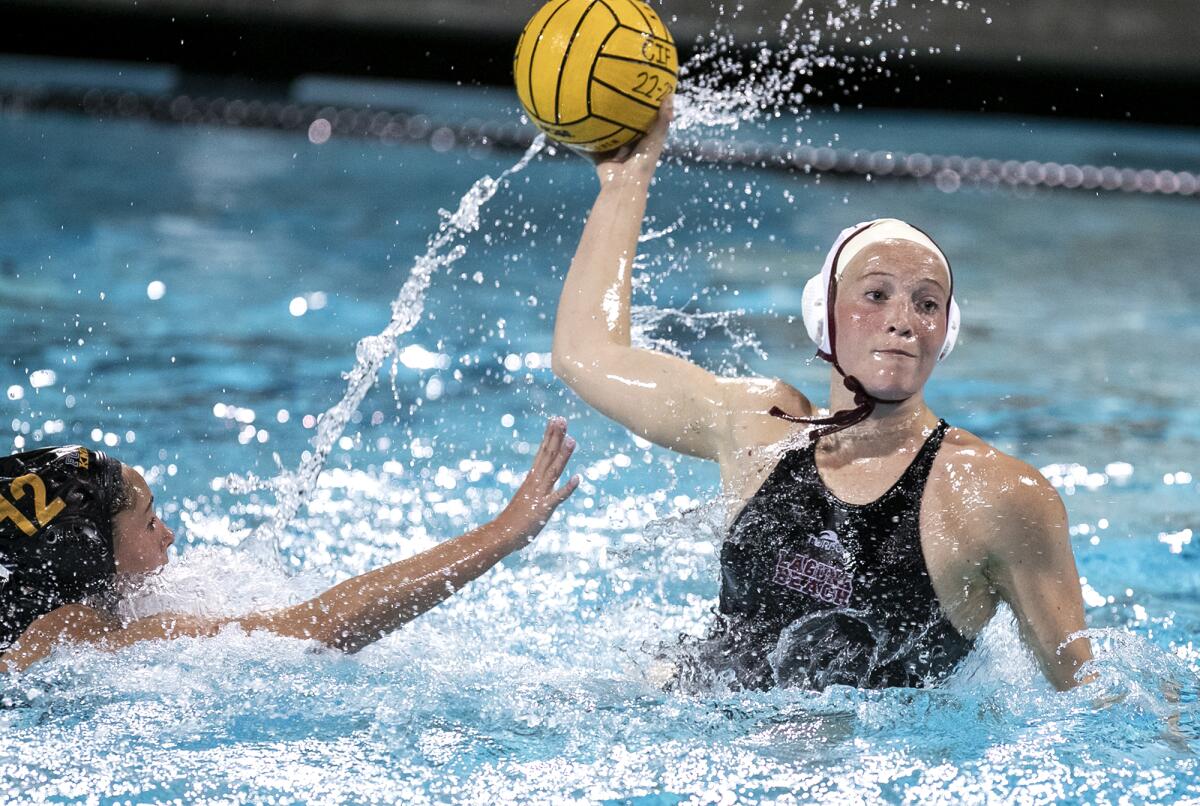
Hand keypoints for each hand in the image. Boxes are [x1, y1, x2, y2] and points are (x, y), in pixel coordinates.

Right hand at [500, 416, 579, 544]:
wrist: (501, 534)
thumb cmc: (514, 519)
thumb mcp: (526, 497)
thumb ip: (534, 487)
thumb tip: (538, 478)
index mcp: (532, 478)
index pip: (542, 452)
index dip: (550, 436)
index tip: (555, 420)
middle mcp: (536, 482)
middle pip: (547, 455)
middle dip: (556, 437)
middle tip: (562, 419)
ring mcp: (540, 494)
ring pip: (554, 471)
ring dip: (563, 456)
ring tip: (572, 440)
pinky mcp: (544, 508)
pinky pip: (558, 497)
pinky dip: (567, 488)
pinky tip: (578, 478)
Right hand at [590, 94, 673, 186]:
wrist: (623, 184)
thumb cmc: (643, 162)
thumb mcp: (656, 138)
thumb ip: (662, 120)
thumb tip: (670, 95)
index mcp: (644, 141)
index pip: (644, 120)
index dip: (642, 106)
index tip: (637, 88)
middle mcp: (629, 145)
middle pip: (624, 125)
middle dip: (619, 111)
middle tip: (612, 90)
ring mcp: (614, 150)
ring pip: (606, 133)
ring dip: (601, 122)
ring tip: (594, 101)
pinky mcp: (600, 155)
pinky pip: (590, 144)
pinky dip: (584, 137)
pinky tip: (578, 121)